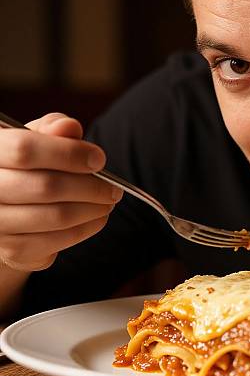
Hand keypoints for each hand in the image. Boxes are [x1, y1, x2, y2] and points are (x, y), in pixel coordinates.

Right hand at [0, 113, 122, 271]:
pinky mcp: (12, 249)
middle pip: (46, 186)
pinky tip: (98, 218)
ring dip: (93, 209)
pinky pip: (58, 240)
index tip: (99, 159)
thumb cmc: (25, 167)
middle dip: (90, 187)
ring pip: (56, 216)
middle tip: (113, 188)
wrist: (7, 209)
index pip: (25, 150)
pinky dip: (86, 228)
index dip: (68, 153)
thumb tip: (69, 126)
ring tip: (108, 202)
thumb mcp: (35, 139)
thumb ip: (52, 129)